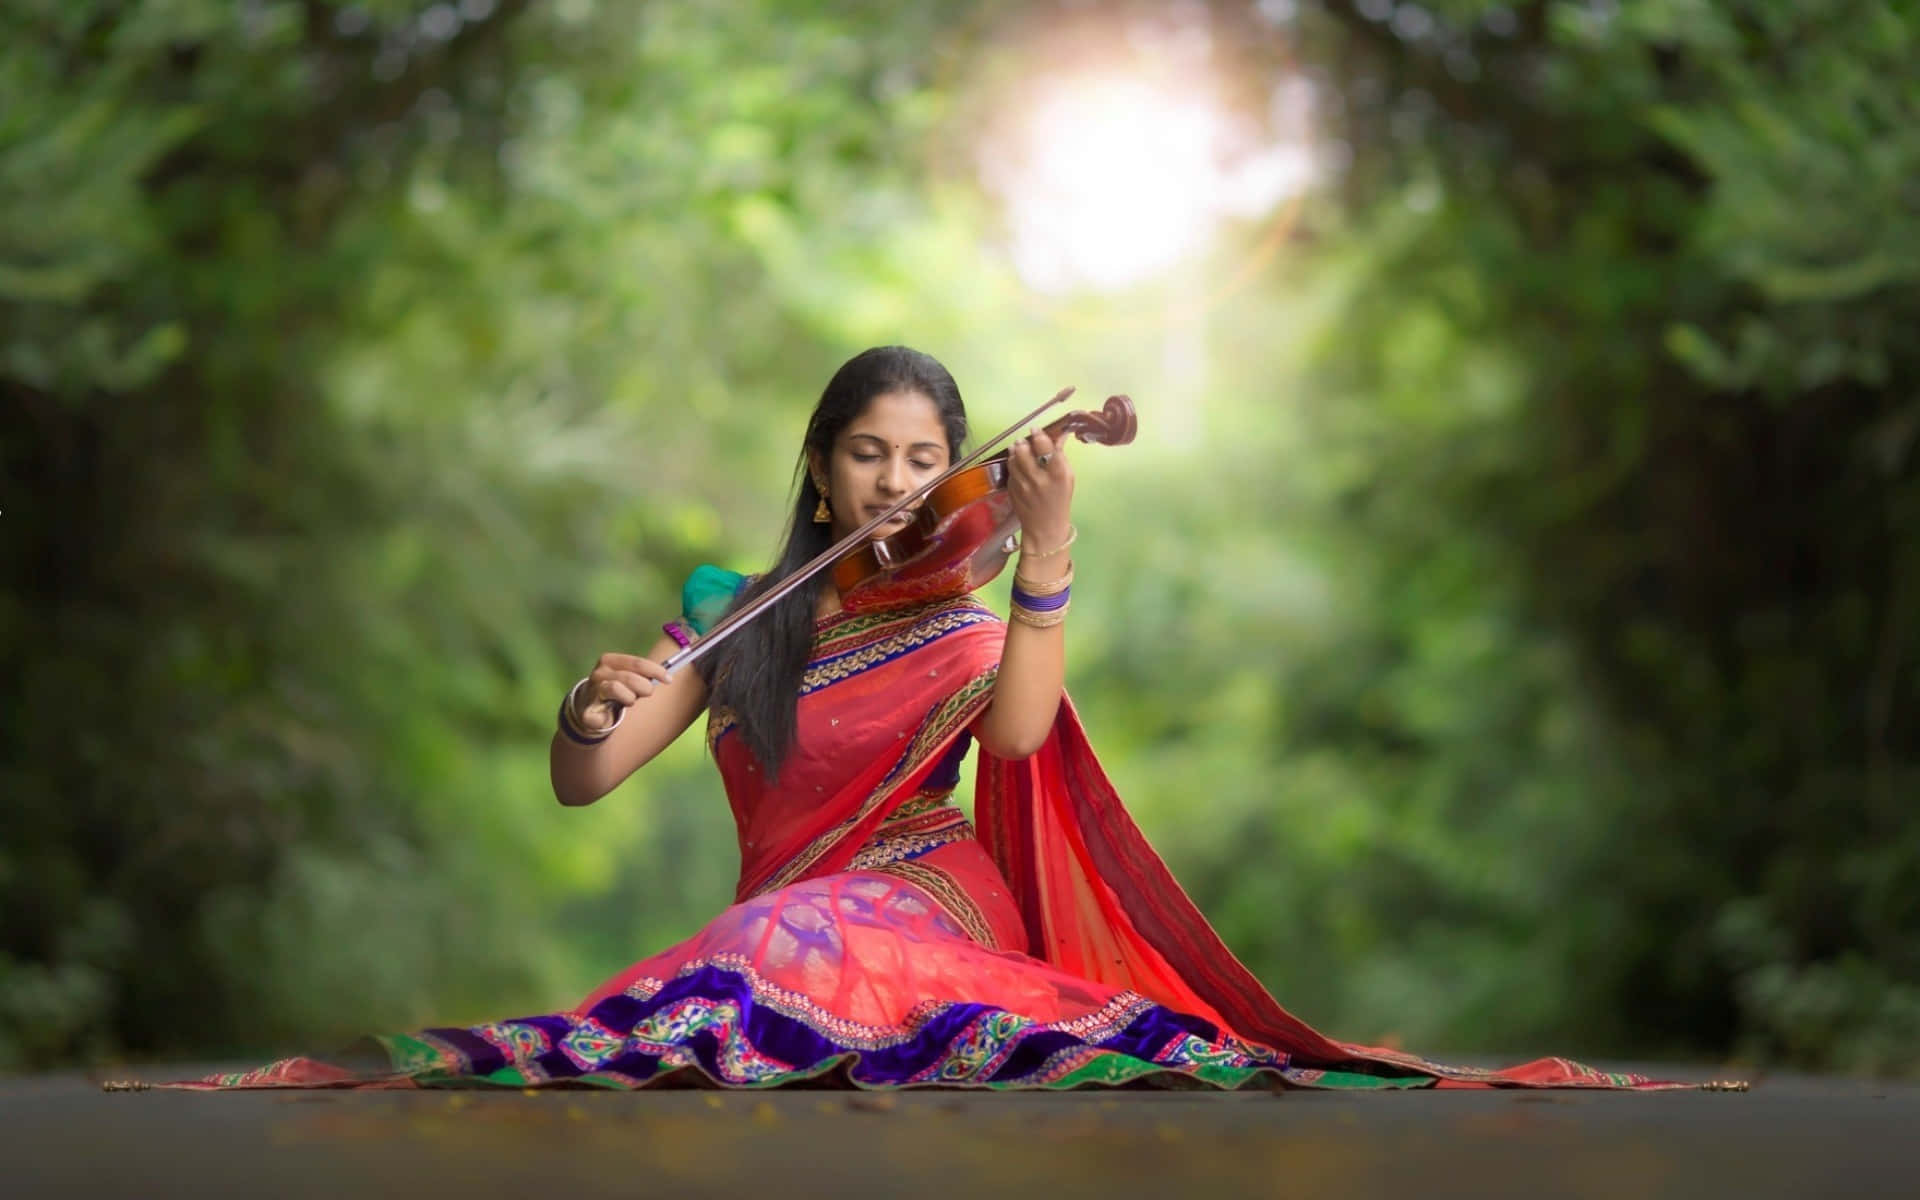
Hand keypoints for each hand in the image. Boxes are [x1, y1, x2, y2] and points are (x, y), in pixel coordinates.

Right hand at [573, 653, 671, 732]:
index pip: (637, 663)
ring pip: (620, 691)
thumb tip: (668, 674)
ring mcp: (592, 691)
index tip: (668, 679)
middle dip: (645, 688)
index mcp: (609, 661)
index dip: (656, 671)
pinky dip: (608, 717)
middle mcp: (599, 673)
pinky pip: (603, 714)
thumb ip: (645, 673)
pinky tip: (608, 716)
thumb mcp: (629, 676)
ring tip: (627, 702)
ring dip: (630, 699)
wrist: (589, 708)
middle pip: (632, 678)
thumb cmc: (617, 690)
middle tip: (644, 694)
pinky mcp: (587, 711)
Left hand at [1007, 426, 1074, 555]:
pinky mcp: (1012, 490)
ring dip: (1015, 451)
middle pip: (1024, 450)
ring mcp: (1023, 485)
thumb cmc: (1060, 500)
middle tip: (1025, 441)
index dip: (1039, 435)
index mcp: (1057, 474)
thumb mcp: (1068, 477)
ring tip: (1019, 449)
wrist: (1045, 527)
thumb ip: (1060, 456)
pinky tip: (1018, 465)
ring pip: (1013, 459)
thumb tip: (1058, 435)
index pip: (1045, 447)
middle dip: (1024, 442)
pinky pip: (1010, 471)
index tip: (1036, 430)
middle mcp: (1039, 478)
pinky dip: (1013, 465)